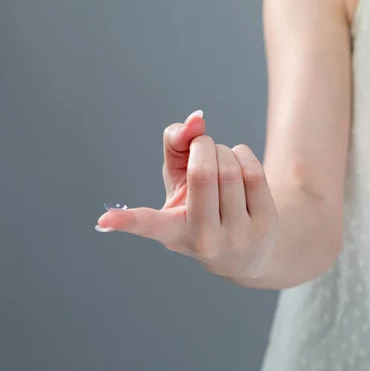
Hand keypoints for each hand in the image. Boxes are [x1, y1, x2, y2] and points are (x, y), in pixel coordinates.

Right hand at [95, 110, 278, 278]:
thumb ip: (177, 143)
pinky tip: (238, 165)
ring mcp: (238, 234)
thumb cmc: (202, 207)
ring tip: (219, 162)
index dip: (125, 220)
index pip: (149, 225)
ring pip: (230, 168)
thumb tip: (196, 120)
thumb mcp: (179, 181)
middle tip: (201, 149)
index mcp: (174, 232)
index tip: (103, 221)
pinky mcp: (266, 224)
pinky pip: (252, 170)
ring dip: (223, 151)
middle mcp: (204, 238)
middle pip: (205, 172)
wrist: (247, 249)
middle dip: (203, 147)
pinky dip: (242, 154)